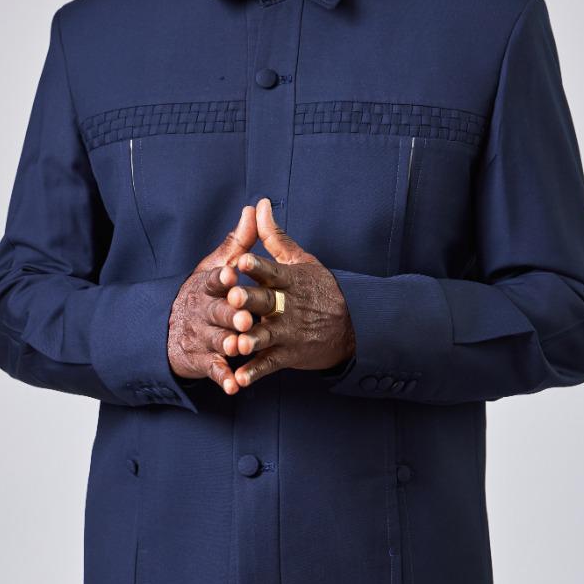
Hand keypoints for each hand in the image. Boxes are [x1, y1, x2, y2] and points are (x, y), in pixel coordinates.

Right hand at [167, 205, 258, 394]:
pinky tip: (233, 385)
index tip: (231, 273)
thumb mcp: (217, 265)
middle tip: (244, 317)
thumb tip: (254, 208)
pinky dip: (222, 377)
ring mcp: (201, 336)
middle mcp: (202, 311)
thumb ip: (238, 241)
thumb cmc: (205, 293)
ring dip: (227, 344)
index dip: (221, 277)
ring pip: (215, 340)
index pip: (213, 279)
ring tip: (239, 347)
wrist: (169, 328)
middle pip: (216, 312)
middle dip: (229, 314)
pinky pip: (213, 369)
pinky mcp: (202, 360)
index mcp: (207, 286)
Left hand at [224, 197, 355, 387]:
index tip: (242, 261)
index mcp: (289, 280)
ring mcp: (288, 332)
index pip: (271, 271)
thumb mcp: (301, 259)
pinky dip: (254, 373)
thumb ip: (275, 236)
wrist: (351, 326)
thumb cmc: (320, 289)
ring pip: (266, 336)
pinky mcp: (288, 355)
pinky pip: (269, 365)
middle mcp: (287, 306)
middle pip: (266, 302)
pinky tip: (238, 379)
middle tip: (232, 299)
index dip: (256, 267)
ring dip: (251, 340)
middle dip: (249, 302)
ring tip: (236, 344)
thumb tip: (261, 204)